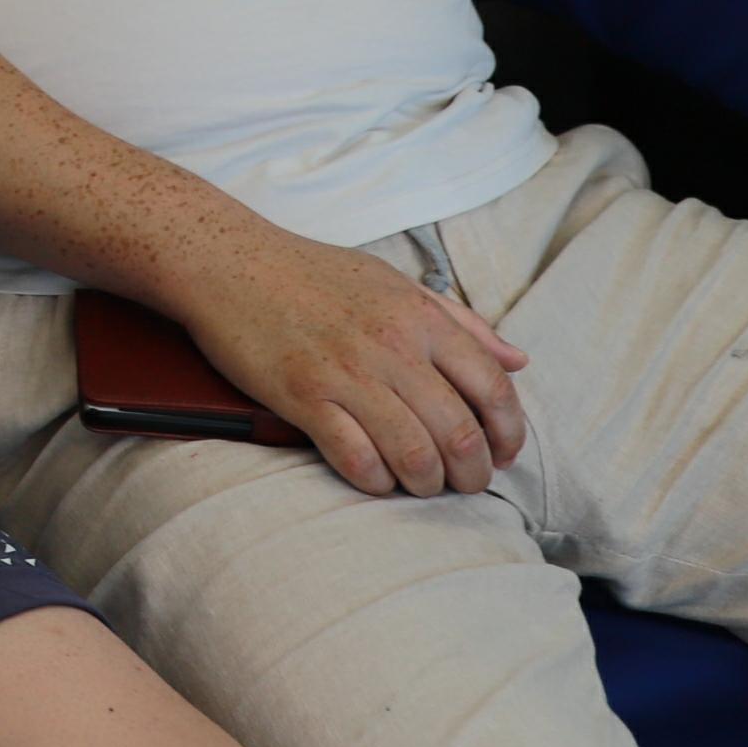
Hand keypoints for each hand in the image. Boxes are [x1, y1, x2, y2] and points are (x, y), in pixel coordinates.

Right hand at [177, 232, 529, 497]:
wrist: (228, 261)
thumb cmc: (312, 273)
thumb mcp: (395, 283)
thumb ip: (461, 321)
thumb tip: (519, 358)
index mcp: (420, 317)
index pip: (492, 387)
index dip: (509, 432)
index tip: (503, 453)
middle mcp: (392, 347)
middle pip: (459, 432)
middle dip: (472, 473)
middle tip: (466, 483)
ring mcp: (346, 374)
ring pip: (414, 454)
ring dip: (427, 483)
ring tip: (423, 485)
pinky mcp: (302, 397)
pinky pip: (356, 459)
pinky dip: (376, 481)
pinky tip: (377, 478)